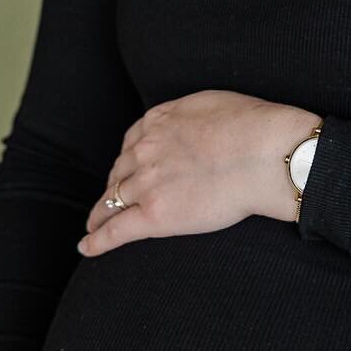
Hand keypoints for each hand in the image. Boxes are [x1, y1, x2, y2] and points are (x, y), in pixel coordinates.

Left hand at [77, 93, 317, 254]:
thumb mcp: (211, 103)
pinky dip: (97, 240)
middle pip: (119, 172)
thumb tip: (189, 124)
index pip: (131, 143)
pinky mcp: (155, 215)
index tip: (127, 170)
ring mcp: (147, 183)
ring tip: (94, 226)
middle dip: (114, 186)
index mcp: (158, 122)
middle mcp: (145, 150)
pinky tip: (86, 248)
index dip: (127, 160)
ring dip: (100, 213)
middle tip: (112, 200)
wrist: (264, 154)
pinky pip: (116, 230)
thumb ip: (188, 114)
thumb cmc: (252, 126)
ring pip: (112, 201)